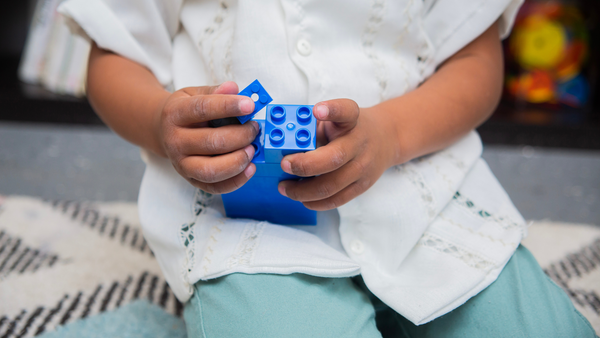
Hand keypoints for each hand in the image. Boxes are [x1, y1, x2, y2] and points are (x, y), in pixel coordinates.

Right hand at [155, 81, 259, 193]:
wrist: (163, 131)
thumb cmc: (185, 111)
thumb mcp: (195, 93)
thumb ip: (216, 91)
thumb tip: (234, 88)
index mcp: (174, 114)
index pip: (202, 109)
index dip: (228, 106)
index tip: (250, 105)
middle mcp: (175, 141)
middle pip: (211, 142)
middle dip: (240, 136)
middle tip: (255, 128)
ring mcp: (181, 164)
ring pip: (212, 170)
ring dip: (238, 161)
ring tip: (253, 149)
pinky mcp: (191, 180)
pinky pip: (215, 187)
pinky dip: (236, 181)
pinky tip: (250, 167)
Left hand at [277, 99, 398, 210]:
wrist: (385, 138)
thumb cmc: (350, 128)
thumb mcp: (335, 118)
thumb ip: (314, 124)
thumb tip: (279, 140)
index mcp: (352, 119)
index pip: (346, 111)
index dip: (332, 110)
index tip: (317, 110)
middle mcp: (359, 143)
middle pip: (333, 159)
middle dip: (304, 165)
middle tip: (284, 165)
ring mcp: (363, 167)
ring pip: (331, 185)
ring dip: (302, 190)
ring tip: (284, 187)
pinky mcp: (362, 185)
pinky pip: (336, 200)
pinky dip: (315, 202)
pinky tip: (301, 197)